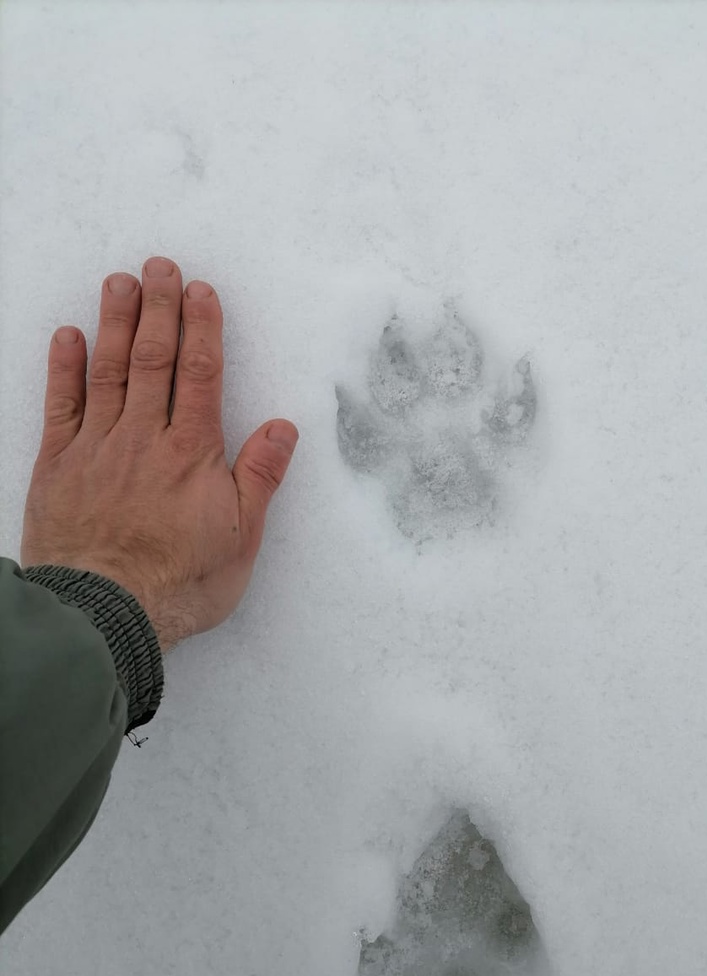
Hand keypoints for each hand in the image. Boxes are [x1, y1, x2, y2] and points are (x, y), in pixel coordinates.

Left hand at [21, 257, 297, 652]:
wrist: (106, 614)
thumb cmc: (179, 582)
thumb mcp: (240, 539)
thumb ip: (259, 477)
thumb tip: (283, 428)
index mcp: (191, 453)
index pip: (199, 374)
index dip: (201, 327)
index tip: (201, 290)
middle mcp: (143, 438)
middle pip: (153, 359)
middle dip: (159, 308)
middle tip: (160, 265)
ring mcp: (96, 448)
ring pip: (108, 371)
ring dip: (115, 323)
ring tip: (120, 282)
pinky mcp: (58, 467)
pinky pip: (61, 406)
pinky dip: (64, 368)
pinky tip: (69, 336)